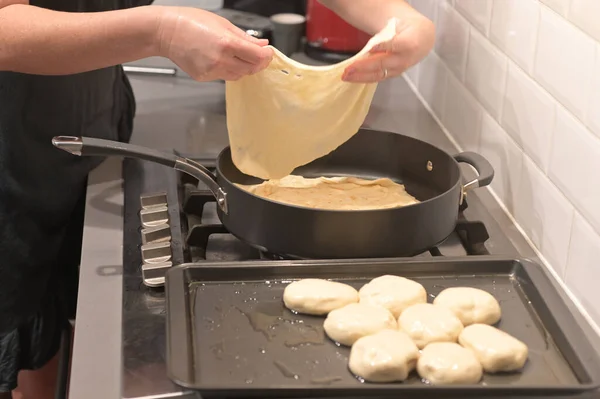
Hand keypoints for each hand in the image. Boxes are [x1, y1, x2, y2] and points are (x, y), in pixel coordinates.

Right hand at [156, 7, 272, 80]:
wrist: (166, 32)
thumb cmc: (191, 21)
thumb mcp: (223, 23)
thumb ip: (245, 37)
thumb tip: (262, 45)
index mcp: (227, 44)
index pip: (257, 57)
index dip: (266, 56)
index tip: (268, 52)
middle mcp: (220, 60)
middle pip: (250, 69)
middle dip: (257, 63)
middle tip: (258, 55)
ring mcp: (212, 71)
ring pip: (238, 75)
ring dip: (243, 67)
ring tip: (237, 55)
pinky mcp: (204, 78)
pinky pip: (224, 77)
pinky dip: (228, 70)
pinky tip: (220, 59)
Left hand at [342, 16, 434, 82]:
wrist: (423, 39)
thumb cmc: (409, 29)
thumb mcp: (400, 25)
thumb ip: (386, 35)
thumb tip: (371, 48)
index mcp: (410, 42)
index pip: (394, 45)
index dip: (382, 47)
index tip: (370, 48)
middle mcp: (405, 59)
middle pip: (383, 63)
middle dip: (363, 67)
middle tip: (348, 69)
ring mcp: (399, 69)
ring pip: (379, 74)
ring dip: (360, 76)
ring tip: (346, 76)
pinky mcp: (394, 74)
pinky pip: (378, 77)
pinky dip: (364, 78)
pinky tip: (352, 77)